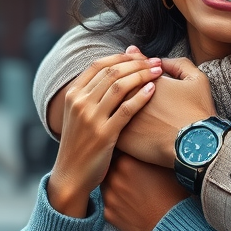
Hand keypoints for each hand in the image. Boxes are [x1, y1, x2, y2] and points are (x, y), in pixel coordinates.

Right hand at [47, 54, 161, 217]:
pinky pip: (127, 109)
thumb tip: (113, 71)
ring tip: (159, 71)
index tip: (140, 55)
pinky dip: (141, 96)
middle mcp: (79, 103)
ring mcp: (91, 118)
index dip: (122, 57)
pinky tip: (153, 89)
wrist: (71, 175)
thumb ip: (91, 94)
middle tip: (156, 61)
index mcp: (72, 95)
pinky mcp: (104, 135)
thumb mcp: (78, 115)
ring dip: (143, 74)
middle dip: (137, 63)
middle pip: (112, 72)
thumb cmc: (80, 143)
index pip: (98, 65)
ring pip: (120, 86)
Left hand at [102, 153, 189, 230]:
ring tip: (133, 190)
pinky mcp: (109, 213)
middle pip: (110, 166)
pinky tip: (131, 204)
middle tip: (134, 174)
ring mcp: (109, 196)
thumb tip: (141, 150)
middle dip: (119, 168)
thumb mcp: (164, 167)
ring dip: (116, 184)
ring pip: (107, 184)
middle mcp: (114, 177)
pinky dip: (117, 202)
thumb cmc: (173, 195)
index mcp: (127, 162)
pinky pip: (109, 202)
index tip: (132, 156)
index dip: (126, 152)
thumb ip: (147, 156)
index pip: (118, 150)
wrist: (171, 226)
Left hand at [115, 53, 216, 166]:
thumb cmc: (198, 114)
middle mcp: (132, 98)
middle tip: (132, 96)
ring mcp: (124, 119)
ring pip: (111, 107)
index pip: (133, 69)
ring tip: (126, 111)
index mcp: (147, 81)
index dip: (136, 69)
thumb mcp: (197, 80)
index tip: (142, 75)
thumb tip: (160, 61)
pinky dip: (114, 126)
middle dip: (122, 86)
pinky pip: (111, 128)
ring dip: (115, 106)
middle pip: (118, 87)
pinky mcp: (122, 139)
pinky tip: (122, 127)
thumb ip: (179, 65)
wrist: (196, 146)